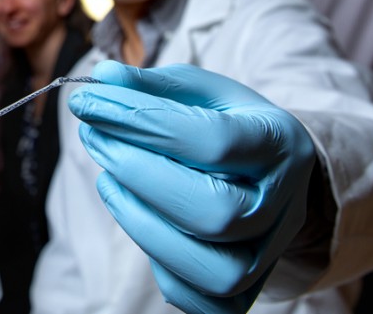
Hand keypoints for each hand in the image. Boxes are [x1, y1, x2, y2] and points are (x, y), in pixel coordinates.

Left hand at [70, 62, 316, 313]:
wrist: (275, 177)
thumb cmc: (230, 125)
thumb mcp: (203, 92)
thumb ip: (154, 86)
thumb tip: (102, 80)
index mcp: (280, 144)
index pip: (213, 140)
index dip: (142, 120)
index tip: (89, 100)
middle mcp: (284, 206)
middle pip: (213, 213)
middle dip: (138, 173)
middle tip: (95, 138)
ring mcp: (266, 256)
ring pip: (207, 266)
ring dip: (140, 220)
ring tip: (108, 179)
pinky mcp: (242, 294)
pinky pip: (195, 298)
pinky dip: (156, 261)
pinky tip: (136, 214)